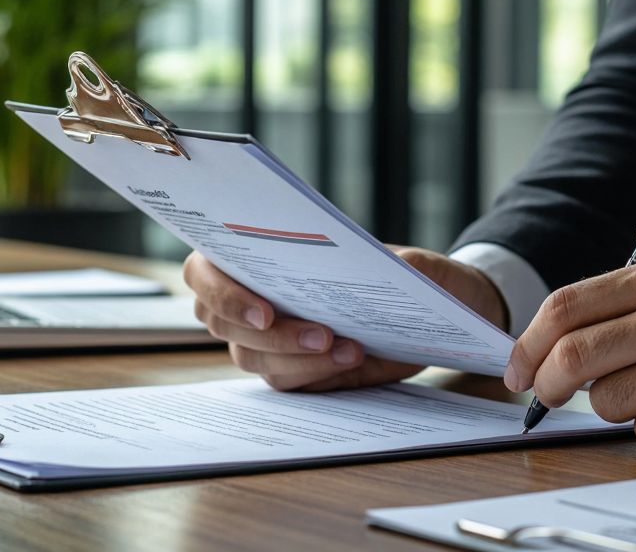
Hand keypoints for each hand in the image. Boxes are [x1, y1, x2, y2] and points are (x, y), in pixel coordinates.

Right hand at [186, 246, 507, 391]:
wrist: (432, 308)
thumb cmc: (405, 273)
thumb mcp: (404, 258)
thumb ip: (393, 261)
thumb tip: (388, 268)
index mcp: (253, 255)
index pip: (204, 272)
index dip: (223, 293)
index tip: (265, 310)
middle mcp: (249, 298)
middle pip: (225, 324)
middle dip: (277, 333)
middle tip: (322, 333)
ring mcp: (265, 339)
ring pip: (254, 358)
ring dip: (298, 356)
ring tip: (349, 349)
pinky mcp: (291, 368)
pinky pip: (285, 380)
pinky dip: (315, 372)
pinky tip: (351, 358)